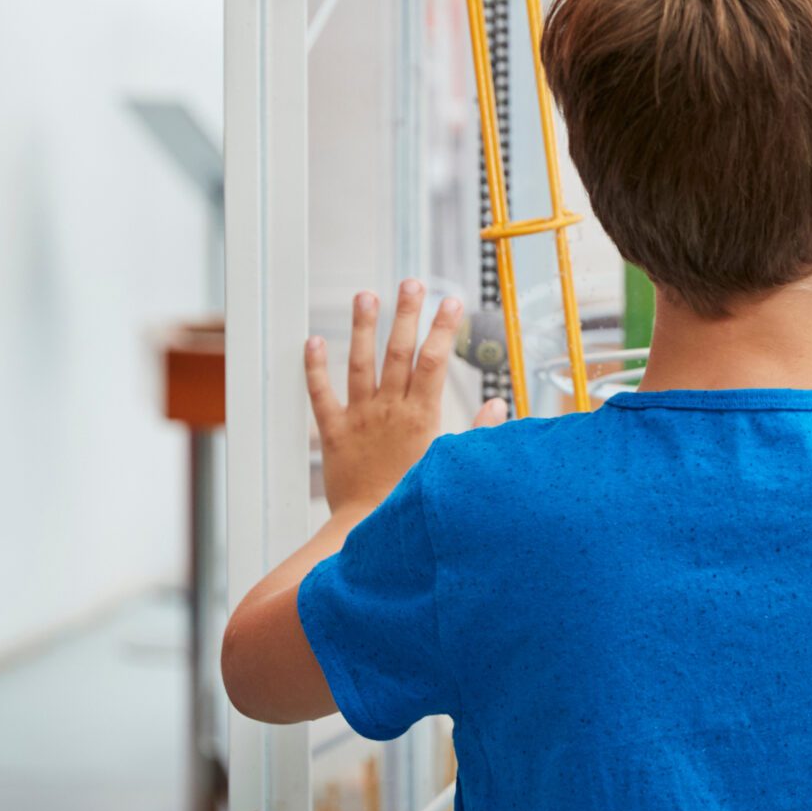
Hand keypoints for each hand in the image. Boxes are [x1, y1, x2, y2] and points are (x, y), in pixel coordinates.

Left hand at [306, 281, 505, 517]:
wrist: (369, 528)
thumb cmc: (415, 498)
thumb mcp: (453, 463)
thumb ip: (478, 431)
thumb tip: (498, 403)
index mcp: (423, 415)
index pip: (434, 361)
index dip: (443, 329)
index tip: (451, 301)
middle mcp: (390, 409)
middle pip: (399, 352)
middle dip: (407, 314)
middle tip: (411, 282)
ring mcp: (360, 417)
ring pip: (361, 364)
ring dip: (363, 327)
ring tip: (366, 295)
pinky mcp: (334, 432)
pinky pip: (321, 394)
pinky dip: (315, 367)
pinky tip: (314, 340)